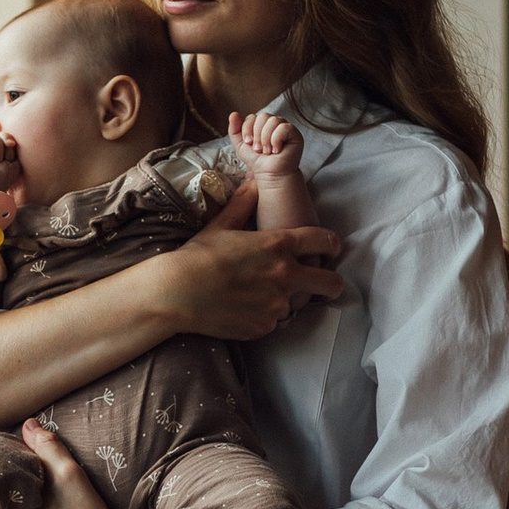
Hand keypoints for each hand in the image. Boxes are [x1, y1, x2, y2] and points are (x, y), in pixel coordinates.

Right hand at [160, 201, 340, 338]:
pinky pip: (273, 322)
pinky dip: (264, 316)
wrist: (176, 293)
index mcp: (279, 245)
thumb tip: (253, 182)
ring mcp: (277, 305)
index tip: (330, 249)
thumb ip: (244, 203)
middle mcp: (286, 275)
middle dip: (332, 283)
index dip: (331, 245)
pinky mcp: (265, 327)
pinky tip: (242, 308)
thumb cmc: (197, 255)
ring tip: (258, 295)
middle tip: (323, 284)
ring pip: (297, 304)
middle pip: (331, 283)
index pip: (325, 242)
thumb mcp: (221, 225)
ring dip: (286, 300)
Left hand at [228, 108, 294, 167]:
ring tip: (267, 151)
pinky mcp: (295, 133)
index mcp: (262, 124)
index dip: (247, 130)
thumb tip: (233, 113)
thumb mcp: (241, 145)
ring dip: (266, 139)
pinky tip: (277, 150)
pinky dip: (276, 140)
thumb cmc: (257, 161)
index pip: (252, 117)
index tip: (249, 144)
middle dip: (257, 135)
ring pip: (273, 120)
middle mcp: (274, 123)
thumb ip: (234, 130)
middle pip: (263, 116)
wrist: (270, 175)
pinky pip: (284, 127)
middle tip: (259, 150)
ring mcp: (285, 127)